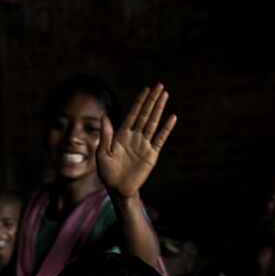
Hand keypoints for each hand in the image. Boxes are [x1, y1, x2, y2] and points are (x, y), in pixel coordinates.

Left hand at [96, 84, 176, 200]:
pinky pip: (160, 139)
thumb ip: (106, 135)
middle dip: (152, 100)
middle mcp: (134, 137)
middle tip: (160, 86)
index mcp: (122, 135)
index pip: (132, 114)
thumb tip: (104, 116)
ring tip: (165, 95)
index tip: (146, 89)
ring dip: (159, 109)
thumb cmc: (107, 173)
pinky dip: (166, 128)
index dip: (139, 101)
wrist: (118, 189)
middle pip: (145, 114)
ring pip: (153, 123)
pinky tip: (172, 118)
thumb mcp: (102, 153)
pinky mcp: (151, 154)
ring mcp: (144, 144)